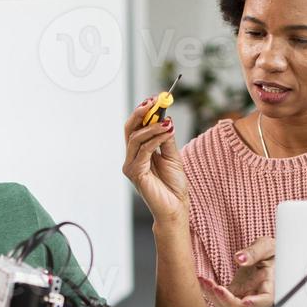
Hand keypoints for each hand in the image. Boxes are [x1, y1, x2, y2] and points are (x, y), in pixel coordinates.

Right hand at [123, 99, 189, 224]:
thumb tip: (165, 118)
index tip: (155, 98)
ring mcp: (131, 166)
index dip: (144, 111)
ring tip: (167, 122)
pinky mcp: (135, 174)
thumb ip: (166, 138)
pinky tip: (167, 132)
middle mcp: (131, 158)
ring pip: (136, 138)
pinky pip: (143, 151)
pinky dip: (155, 139)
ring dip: (152, 126)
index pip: (136, 127)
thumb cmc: (173, 185)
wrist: (176, 208)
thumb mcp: (172, 156)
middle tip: (154, 102)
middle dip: (141, 113)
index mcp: (139, 152)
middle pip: (130, 129)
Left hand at [199, 237, 274, 306]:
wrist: (263, 253)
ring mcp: (245, 295)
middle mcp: (257, 295)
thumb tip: (240, 259)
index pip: (266, 300)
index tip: (245, 300)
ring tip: (205, 281)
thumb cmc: (269, 250)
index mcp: (270, 285)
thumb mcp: (265, 246)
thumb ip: (254, 252)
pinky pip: (221, 297)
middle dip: (228, 302)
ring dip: (215, 298)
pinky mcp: (234, 292)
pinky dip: (210, 292)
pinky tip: (203, 280)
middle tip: (216, 287)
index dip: (256, 303)